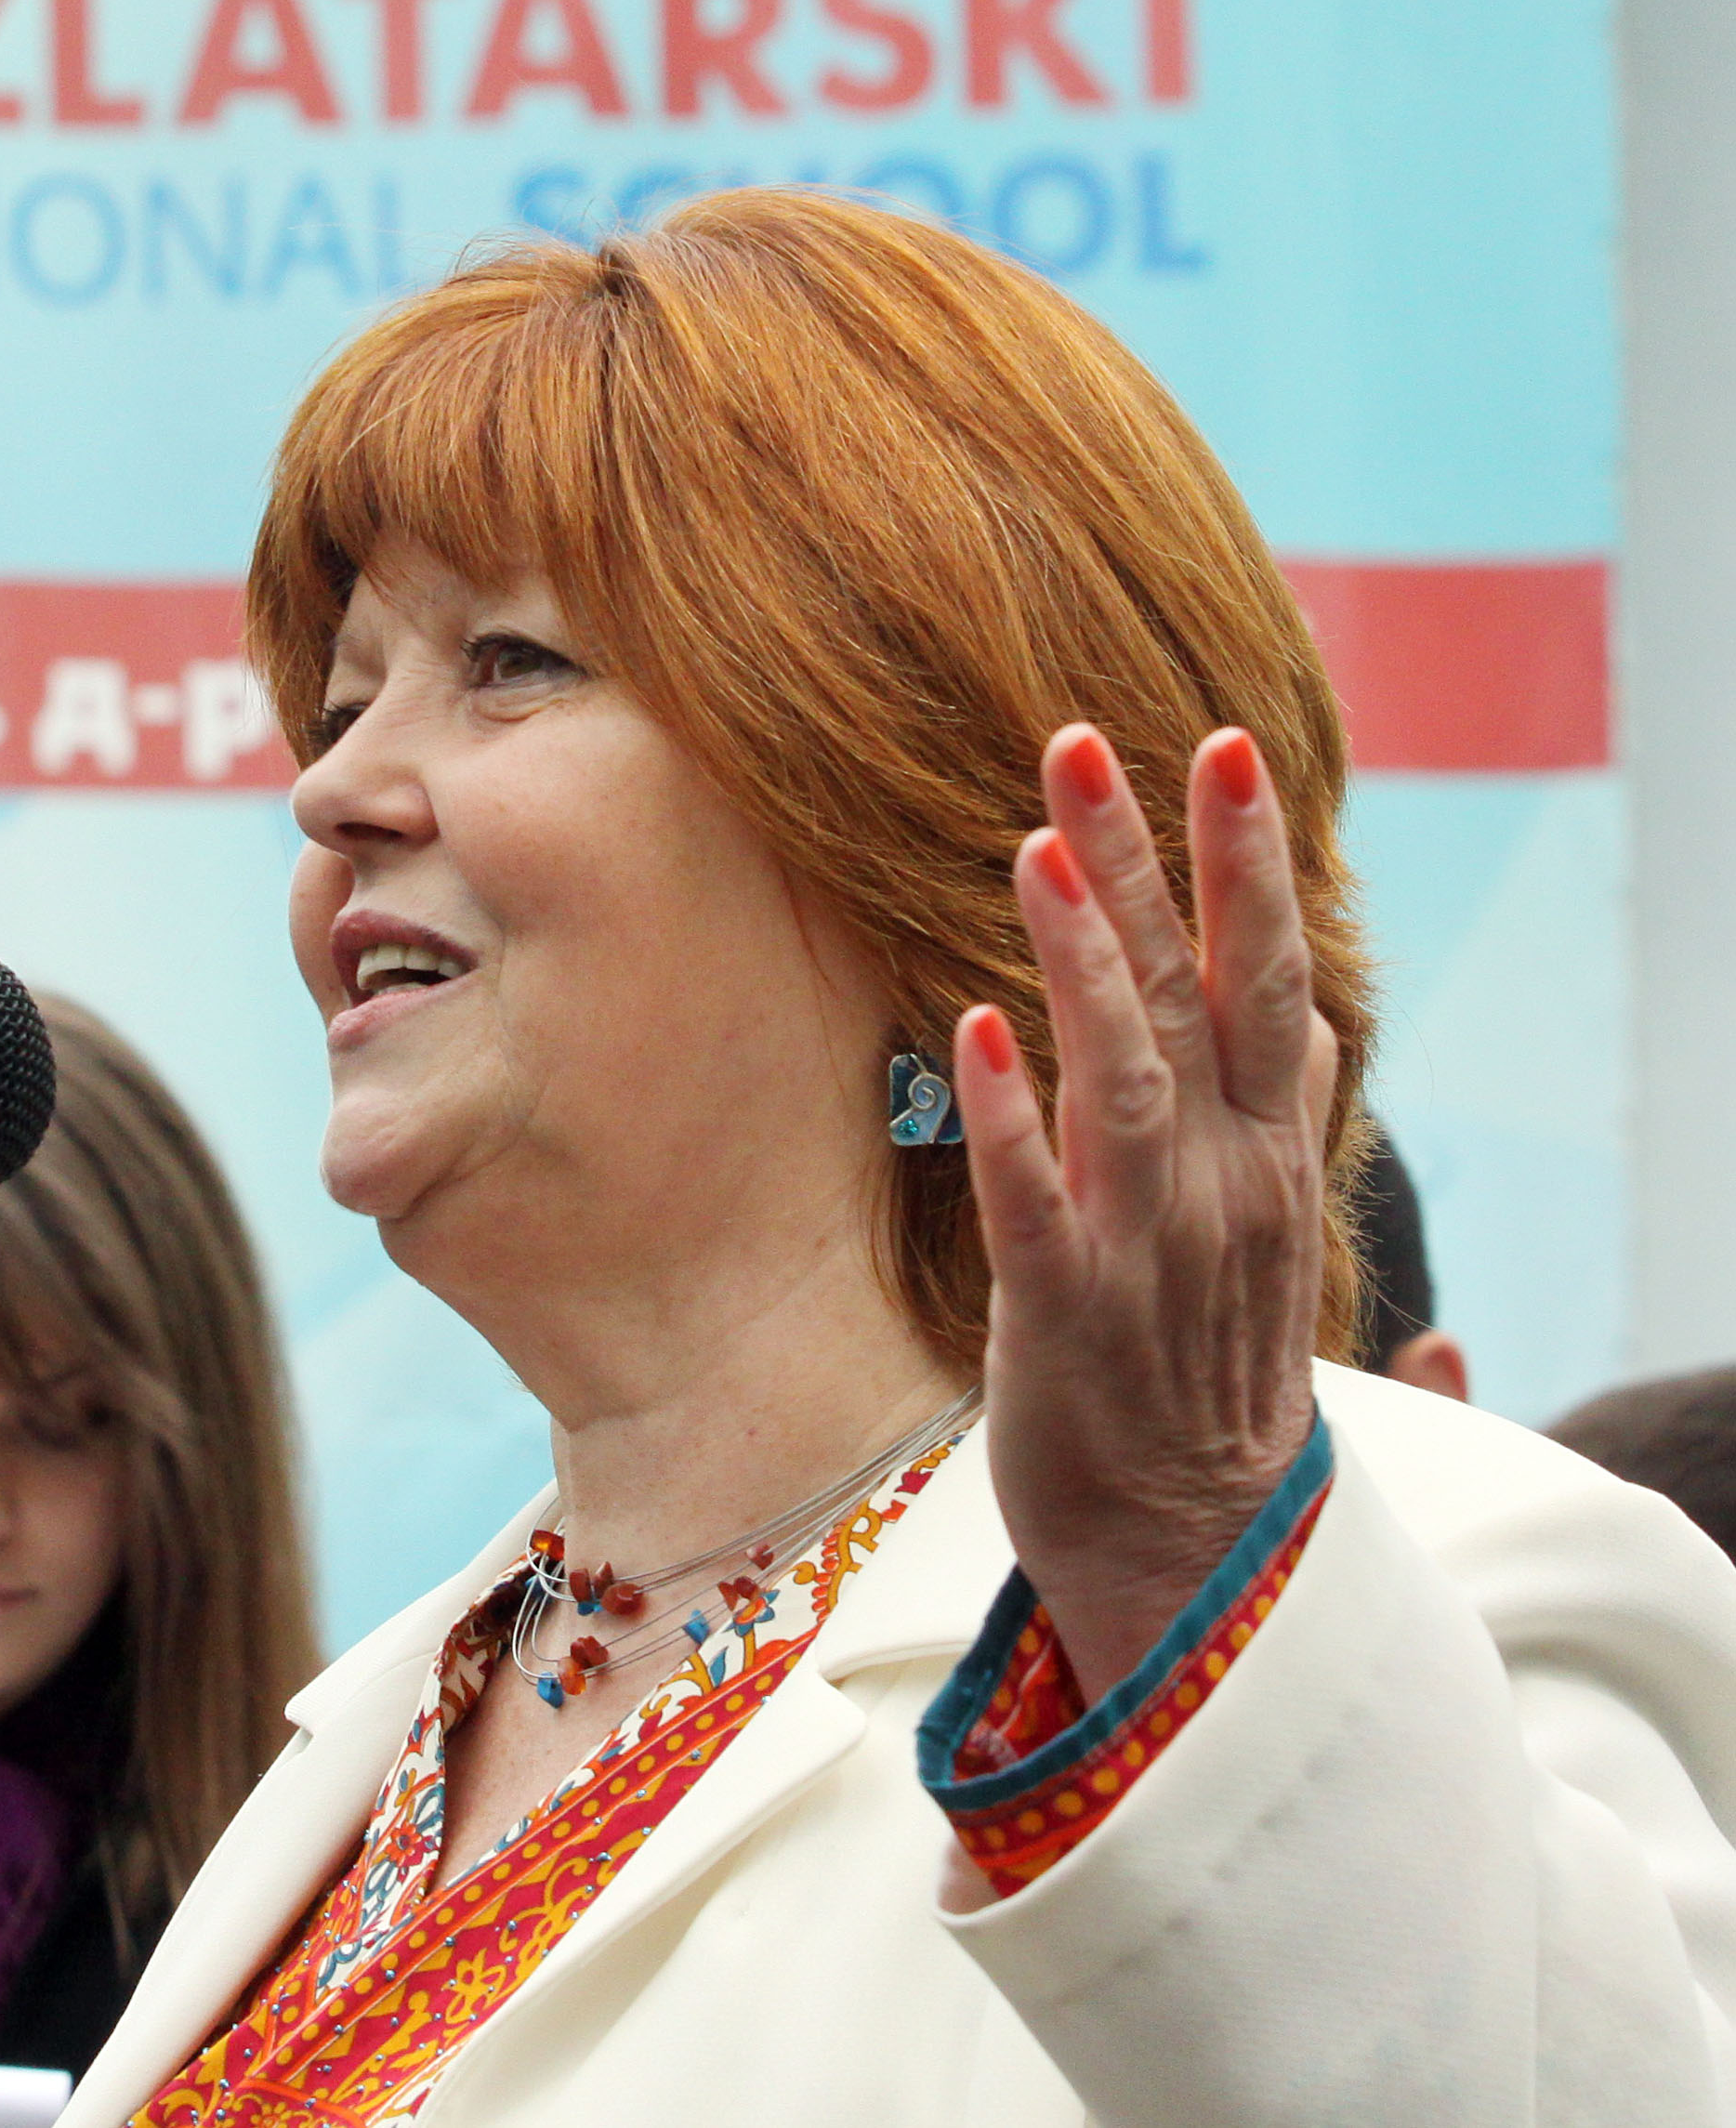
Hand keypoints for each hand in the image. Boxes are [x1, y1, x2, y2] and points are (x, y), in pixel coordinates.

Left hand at [952, 722, 1334, 1696]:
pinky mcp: (1063, 1313)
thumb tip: (1319, 1028)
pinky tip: (976, 1026)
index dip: (1243, 866)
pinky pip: (1037, 1200)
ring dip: (1082, 956)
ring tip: (1035, 841)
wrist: (1194, 1558)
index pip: (1265, 982)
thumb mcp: (1263, 1241)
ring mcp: (1146, 1248)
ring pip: (1122, 1075)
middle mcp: (1222, 1187)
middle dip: (1159, 864)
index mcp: (1267, 1160)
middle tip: (1094, 738)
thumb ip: (1276, 1130)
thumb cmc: (1209, 1387)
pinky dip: (1012, 1114)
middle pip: (1201, 996)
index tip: (1219, 746)